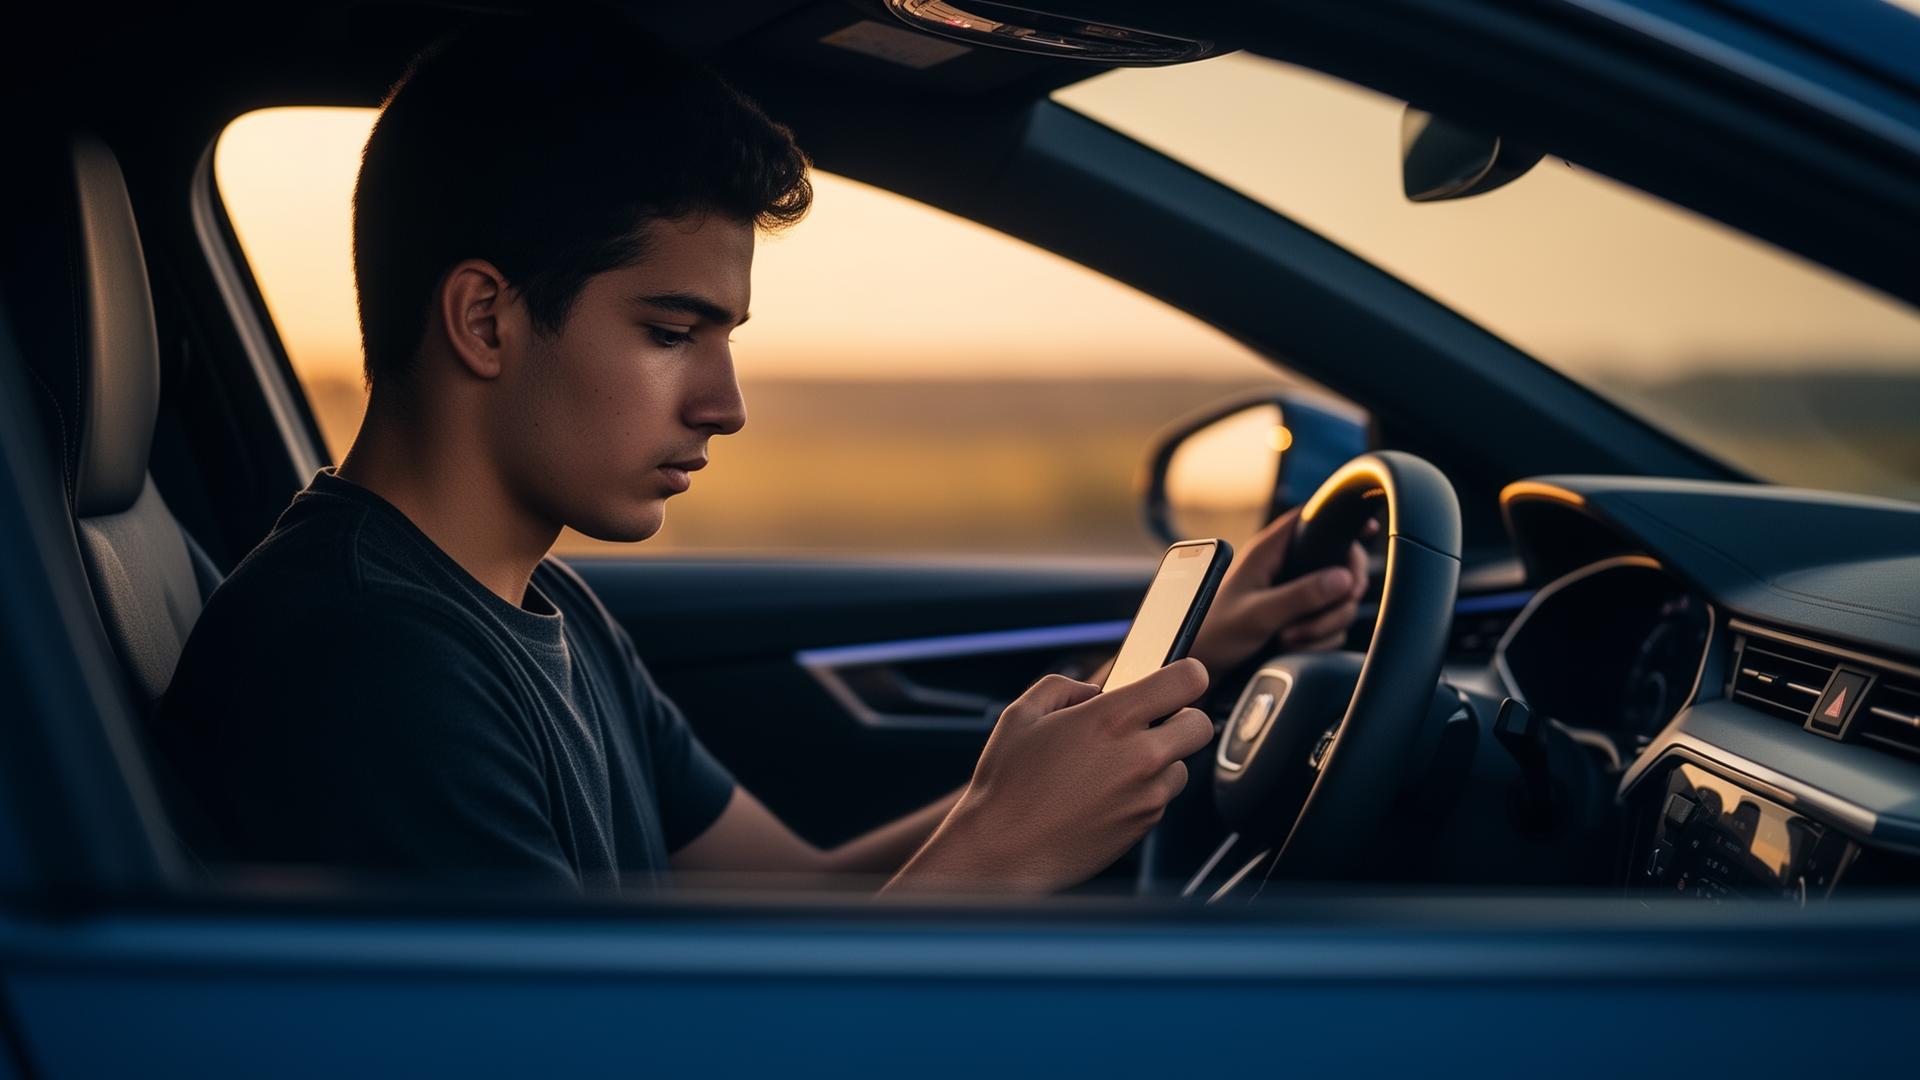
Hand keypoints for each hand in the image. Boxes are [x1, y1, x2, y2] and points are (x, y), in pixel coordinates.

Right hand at [886, 659, 1213, 894]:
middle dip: (1179, 719)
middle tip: (1146, 725)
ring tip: (1113, 766)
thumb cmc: (1007, 785)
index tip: (1173, 681)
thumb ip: (1064, 688)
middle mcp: (1141, 756)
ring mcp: (1148, 795)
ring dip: (1160, 760)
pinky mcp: (1145, 826)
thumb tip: (1092, 692)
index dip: (1185, 675)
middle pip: (1200, 725)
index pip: (1188, 680)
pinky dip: (1144, 791)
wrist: (1004, 851)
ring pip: (1182, 765)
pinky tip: (1104, 794)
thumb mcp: (1022, 714)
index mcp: (1113, 718)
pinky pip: (1161, 797)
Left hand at [1188, 508, 1370, 675]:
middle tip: (1327, 612)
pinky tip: (1291, 646)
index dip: (1342, 522)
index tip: (1367, 530)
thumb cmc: (1213, 633)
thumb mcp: (1257, 614)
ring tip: (1288, 637)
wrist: (1200, 667)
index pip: (1313, 519)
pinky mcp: (1299, 618)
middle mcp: (1285, 567)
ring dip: (1322, 625)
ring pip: (1338, 600)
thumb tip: (1342, 578)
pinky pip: (1329, 624)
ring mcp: (1294, 593)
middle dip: (1338, 595)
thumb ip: (1300, 595)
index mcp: (1269, 551)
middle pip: (1340, 564)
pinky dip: (1317, 639)